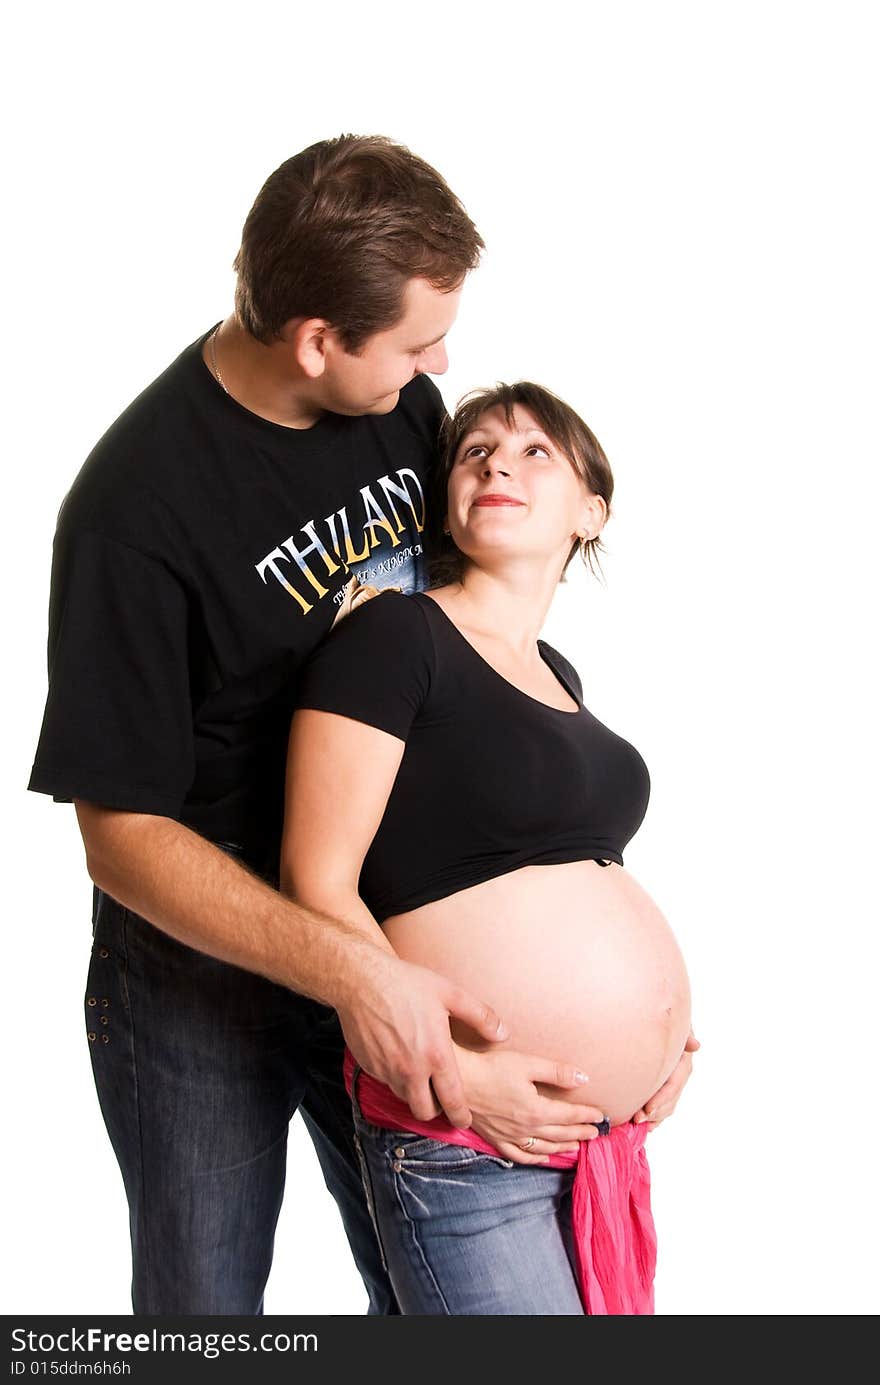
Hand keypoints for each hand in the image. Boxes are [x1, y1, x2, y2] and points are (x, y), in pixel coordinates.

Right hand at [337, 952, 507, 1126]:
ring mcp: (388, 1070)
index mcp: (436, 1056)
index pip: (453, 1102)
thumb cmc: (408, 984)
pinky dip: (395, 1078)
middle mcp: (411, 1070)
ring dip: (414, 1093)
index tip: (464, 1121)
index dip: (461, 1116)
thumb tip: (503, 1034)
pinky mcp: (370, 1066)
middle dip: (435, 1111)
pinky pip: (386, 1082)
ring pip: (404, 1098)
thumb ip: (481, 1016)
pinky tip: (399, 1058)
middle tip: (440, 1100)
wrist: (362, 981)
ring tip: (420, 1076)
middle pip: (425, 1113)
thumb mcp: (450, 994)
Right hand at [455, 1046, 607, 1164]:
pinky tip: (544, 1159)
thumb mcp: (527, 1063)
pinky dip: (535, 1160)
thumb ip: (557, 1073)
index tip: (601, 1115)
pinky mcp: (496, 1139)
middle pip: (560, 1134)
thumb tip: (584, 1078)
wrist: (458, 1080)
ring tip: (577, 1145)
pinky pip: (520, 1156)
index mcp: (536, 1110)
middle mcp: (526, 1129)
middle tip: (596, 1132)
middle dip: (581, 1133)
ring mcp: (511, 1137)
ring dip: (563, 1147)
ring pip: (544, 1148)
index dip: (587, 1115)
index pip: (570, 1115)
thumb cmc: (491, 1068)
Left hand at [633, 1029, 700, 1130]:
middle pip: (671, 1099)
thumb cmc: (664, 1020)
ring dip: (655, 1116)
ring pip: (669, 1105)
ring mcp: (675, 1081)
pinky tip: (646, 1124)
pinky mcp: (667, 1084)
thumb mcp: (676, 1025)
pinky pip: (664, 1104)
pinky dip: (656, 1116)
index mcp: (683, 1062)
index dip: (661, 1099)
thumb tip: (696, 1045)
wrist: (659, 1019)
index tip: (647, 1108)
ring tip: (638, 1122)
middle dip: (655, 1112)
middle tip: (637, 1119)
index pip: (674, 1085)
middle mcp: (681, 1074)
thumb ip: (684, 1035)